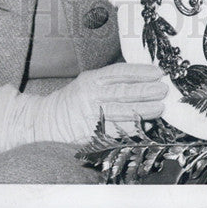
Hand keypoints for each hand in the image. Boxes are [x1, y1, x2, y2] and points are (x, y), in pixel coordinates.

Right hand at [0, 62, 166, 150]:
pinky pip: (114, 132)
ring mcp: (90, 116)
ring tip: (160, 108)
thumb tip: (141, 77)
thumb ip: (110, 80)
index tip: (157, 72)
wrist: (43, 122)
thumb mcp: (88, 81)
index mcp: (91, 79)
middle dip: (146, 91)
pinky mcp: (90, 134)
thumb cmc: (72, 100)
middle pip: (123, 92)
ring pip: (121, 113)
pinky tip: (144, 128)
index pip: (119, 73)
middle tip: (163, 90)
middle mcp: (91, 96)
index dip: (140, 72)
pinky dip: (130, 130)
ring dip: (143, 111)